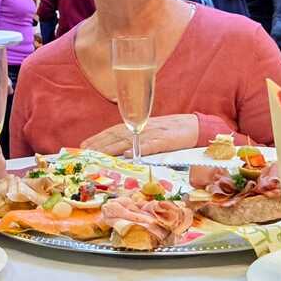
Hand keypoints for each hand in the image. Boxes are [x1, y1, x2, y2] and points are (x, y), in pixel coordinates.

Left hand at [81, 114, 198, 156]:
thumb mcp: (151, 132)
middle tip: (84, 151)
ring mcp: (154, 133)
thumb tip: (117, 150)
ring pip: (130, 140)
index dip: (98, 138)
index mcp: (137, 125)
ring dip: (112, 147)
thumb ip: (135, 138)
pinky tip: (127, 155)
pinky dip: (139, 149)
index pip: (113, 131)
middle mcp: (142, 127)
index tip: (83, 145)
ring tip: (98, 154)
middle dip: (99, 144)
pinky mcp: (166, 141)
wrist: (196, 127)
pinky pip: (151, 145)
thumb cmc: (172, 132)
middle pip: (117, 135)